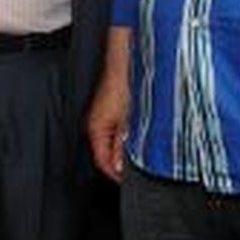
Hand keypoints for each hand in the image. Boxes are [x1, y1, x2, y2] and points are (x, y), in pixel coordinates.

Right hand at [86, 27, 132, 181]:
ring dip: (128, 146)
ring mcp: (104, 114)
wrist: (127, 59)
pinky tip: (142, 131)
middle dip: (124, 160)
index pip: (103, 162)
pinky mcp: (113, 107)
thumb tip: (121, 167)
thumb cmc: (125, 83)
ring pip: (115, 141)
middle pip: (108, 152)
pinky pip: (119, 129)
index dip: (118, 174)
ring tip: (144, 147)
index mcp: (95, 128)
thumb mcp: (128, 121)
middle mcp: (96, 122)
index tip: (133, 180)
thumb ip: (123, 146)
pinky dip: (129, 134)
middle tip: (142, 165)